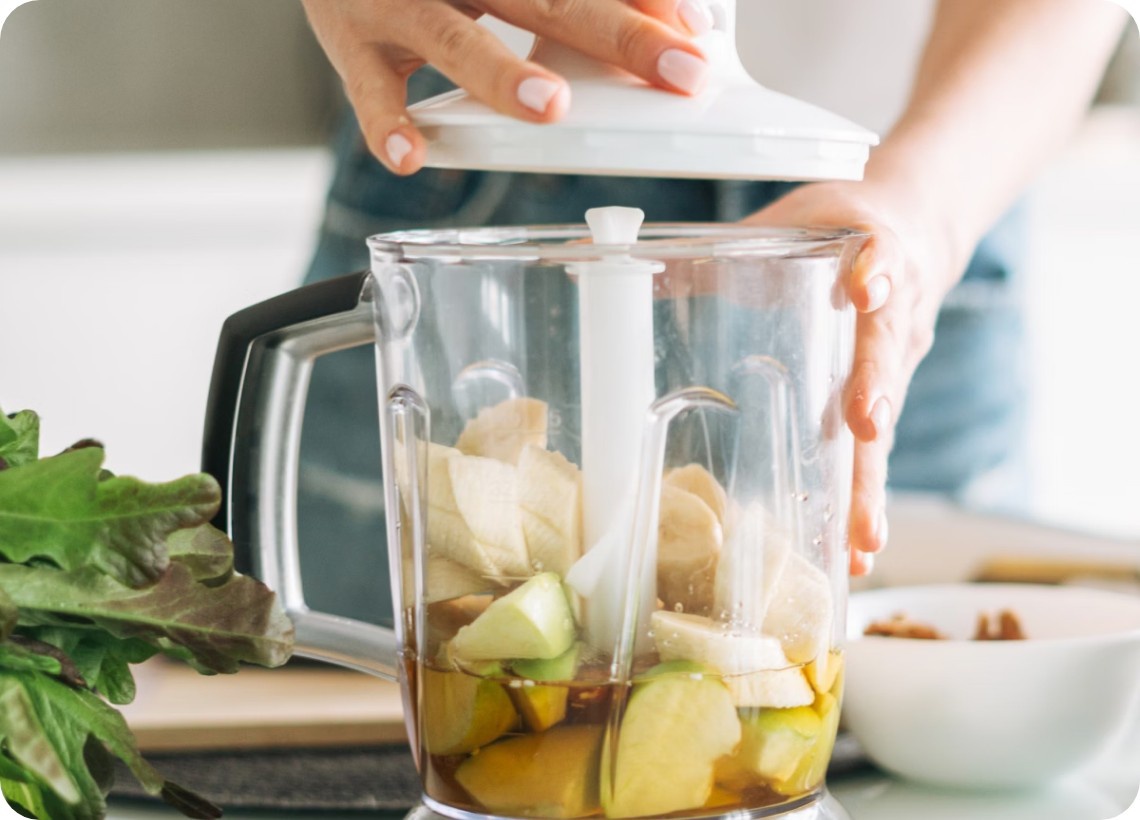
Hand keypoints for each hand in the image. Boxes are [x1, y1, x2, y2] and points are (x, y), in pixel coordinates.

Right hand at [302, 0, 714, 173]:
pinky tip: (411, 157)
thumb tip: (659, 25)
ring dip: (502, 72)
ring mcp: (397, 2)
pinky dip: (387, 124)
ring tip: (550, 108)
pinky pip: (369, 90)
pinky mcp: (351, 44)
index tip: (697, 31)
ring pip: (453, 38)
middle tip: (678, 70)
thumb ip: (560, 3)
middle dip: (615, 33)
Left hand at [744, 180, 965, 575]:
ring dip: (873, 478)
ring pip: (888, 420)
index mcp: (869, 251)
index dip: (875, 268)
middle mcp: (894, 310)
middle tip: (864, 427)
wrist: (917, 228)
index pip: (879, 252)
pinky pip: (878, 450)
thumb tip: (620, 261)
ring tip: (862, 536)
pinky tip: (854, 550)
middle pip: (885, 354)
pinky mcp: (890, 394)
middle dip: (875, 391)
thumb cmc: (840, 227)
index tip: (867, 286)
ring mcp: (897, 358)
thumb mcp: (786, 223)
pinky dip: (866, 499)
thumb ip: (718, 247)